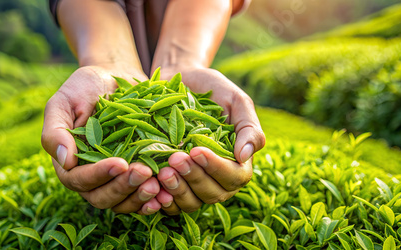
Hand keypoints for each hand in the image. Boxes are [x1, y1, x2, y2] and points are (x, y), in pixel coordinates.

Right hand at [42, 65, 161, 214]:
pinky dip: (154, 199)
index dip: (99, 175)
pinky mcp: (135, 174)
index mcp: (69, 163)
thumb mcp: (63, 102)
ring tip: (158, 184)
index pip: (79, 180)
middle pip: (102, 197)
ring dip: (139, 198)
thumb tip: (65, 161)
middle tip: (145, 173)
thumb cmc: (85, 87)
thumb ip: (56, 131)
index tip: (120, 163)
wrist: (115, 77)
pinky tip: (167, 193)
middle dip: (123, 188)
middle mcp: (91, 176)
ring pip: (123, 202)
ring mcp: (115, 178)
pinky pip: (142, 197)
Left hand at [156, 67, 265, 214]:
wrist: (176, 81)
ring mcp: (193, 184)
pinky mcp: (171, 185)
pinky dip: (161, 200)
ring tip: (162, 172)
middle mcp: (217, 178)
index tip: (196, 150)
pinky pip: (169, 204)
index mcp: (237, 161)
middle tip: (175, 158)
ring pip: (191, 202)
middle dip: (194, 178)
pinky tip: (152, 187)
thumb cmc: (210, 89)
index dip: (216, 168)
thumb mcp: (234, 100)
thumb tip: (245, 156)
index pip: (234, 177)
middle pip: (213, 194)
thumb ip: (248, 127)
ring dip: (177, 191)